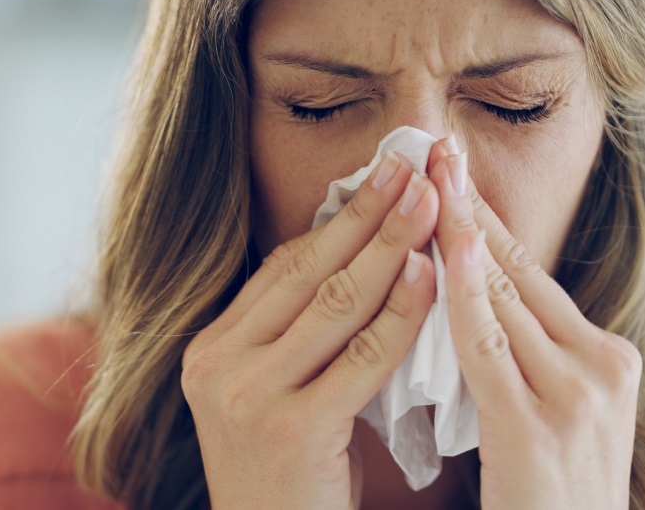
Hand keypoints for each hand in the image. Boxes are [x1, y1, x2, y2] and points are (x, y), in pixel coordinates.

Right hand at [181, 151, 437, 508]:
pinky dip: (401, 314)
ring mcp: (247, 396)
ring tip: (432, 204)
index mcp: (211, 350)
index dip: (336, 220)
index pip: (282, 269)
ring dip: (391, 247)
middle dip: (366, 214)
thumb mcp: (275, 396)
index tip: (380, 178)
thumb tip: (359, 259)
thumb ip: (300, 337)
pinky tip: (433, 278)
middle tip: (412, 166)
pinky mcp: (289, 429)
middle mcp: (218, 365)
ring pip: (335, 304)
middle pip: (307, 273)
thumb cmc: (290, 478)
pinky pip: (360, 358)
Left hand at [427, 137, 640, 509]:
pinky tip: (437, 250)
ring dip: (458, 231)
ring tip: (427, 177)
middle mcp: (600, 365)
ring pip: (503, 296)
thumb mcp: (546, 410)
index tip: (451, 172)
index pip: (531, 273)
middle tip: (434, 150)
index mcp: (603, 358)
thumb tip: (466, 295)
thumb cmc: (545, 495)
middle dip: (470, 207)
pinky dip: (460, 294)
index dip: (487, 220)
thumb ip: (517, 355)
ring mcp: (575, 394)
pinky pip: (486, 347)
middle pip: (519, 270)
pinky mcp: (536, 427)